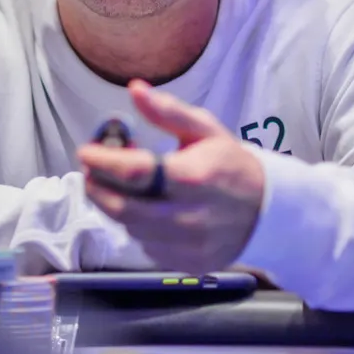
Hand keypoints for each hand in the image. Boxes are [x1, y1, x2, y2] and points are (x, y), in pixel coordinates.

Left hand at [79, 80, 265, 273]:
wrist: (267, 211)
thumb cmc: (230, 164)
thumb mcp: (205, 130)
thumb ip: (168, 111)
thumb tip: (134, 89)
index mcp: (193, 177)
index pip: (134, 172)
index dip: (102, 161)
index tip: (85, 150)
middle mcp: (187, 216)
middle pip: (122, 207)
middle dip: (96, 188)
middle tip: (89, 171)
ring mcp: (187, 245)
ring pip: (130, 228)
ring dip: (114, 206)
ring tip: (114, 186)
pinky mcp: (187, 264)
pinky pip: (146, 246)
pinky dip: (137, 227)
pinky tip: (143, 210)